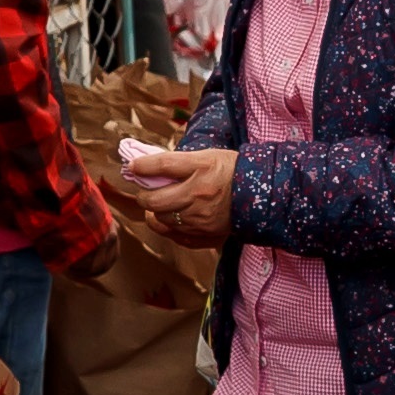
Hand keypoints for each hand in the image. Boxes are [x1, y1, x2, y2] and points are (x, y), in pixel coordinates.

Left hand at [121, 145, 238, 245]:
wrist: (261, 194)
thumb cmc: (231, 171)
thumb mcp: (206, 156)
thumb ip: (176, 161)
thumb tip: (145, 165)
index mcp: (201, 172)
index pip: (163, 166)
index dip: (143, 166)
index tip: (132, 166)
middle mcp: (198, 198)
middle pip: (155, 201)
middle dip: (144, 196)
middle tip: (145, 192)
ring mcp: (201, 221)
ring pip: (162, 222)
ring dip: (155, 213)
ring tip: (159, 205)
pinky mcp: (206, 237)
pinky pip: (176, 238)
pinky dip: (168, 229)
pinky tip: (170, 220)